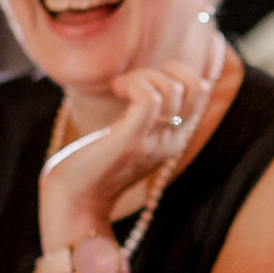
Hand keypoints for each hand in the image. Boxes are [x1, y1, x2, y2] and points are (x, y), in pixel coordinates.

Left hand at [38, 29, 227, 250]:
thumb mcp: (127, 137)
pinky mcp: (130, 141)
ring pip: (173, 89)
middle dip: (167, 69)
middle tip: (135, 83)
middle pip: (197, 87)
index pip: (200, 91)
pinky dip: (134, 83)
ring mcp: (153, 142)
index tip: (143, 82)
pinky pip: (149, 99)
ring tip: (121, 87)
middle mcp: (171, 141)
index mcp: (174, 139)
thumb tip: (145, 83)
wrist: (73, 203)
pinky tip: (116, 89)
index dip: (176, 72)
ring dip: (143, 76)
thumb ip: (142, 117)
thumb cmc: (91, 166)